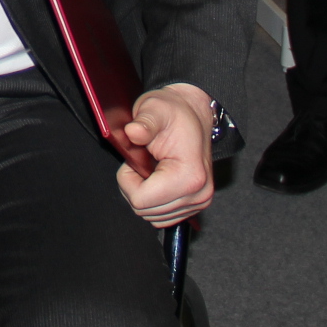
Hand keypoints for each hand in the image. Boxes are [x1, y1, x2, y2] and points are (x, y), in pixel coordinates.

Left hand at [115, 84, 215, 226]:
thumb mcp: (155, 110)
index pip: (141, 200)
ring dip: (143, 194)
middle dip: (134, 186)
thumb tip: (133, 132)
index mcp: (189, 175)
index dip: (127, 180)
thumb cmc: (174, 112)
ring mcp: (199, 201)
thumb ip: (144, 122)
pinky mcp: (195, 204)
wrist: (194, 114)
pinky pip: (162, 216)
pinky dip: (153, 200)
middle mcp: (199, 193)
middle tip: (140, 162)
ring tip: (149, 169)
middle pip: (145, 211)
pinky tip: (156, 179)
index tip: (133, 161)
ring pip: (152, 216)